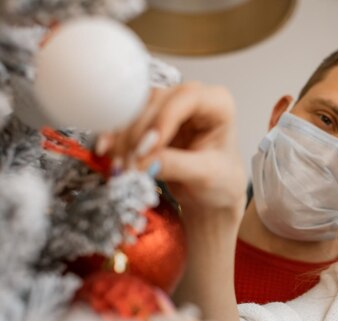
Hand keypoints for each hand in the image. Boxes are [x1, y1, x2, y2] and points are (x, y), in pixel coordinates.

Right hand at [98, 82, 246, 219]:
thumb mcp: (206, 175)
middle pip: (156, 101)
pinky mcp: (151, 122)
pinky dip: (115, 137)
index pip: (187, 98)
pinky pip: (127, 122)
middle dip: (139, 132)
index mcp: (218, 104)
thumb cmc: (222, 181)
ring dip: (123, 136)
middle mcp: (192, 99)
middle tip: (130, 162)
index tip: (149, 146)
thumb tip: (144, 160)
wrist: (213, 196)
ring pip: (137, 109)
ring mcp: (169, 108)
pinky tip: (106, 151)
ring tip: (119, 164)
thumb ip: (178, 165)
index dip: (164, 119)